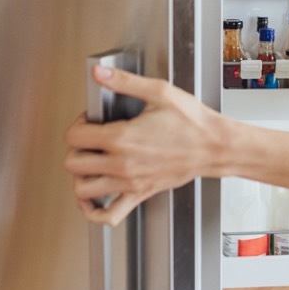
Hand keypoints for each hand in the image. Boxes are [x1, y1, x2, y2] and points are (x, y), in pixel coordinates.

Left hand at [65, 66, 224, 225]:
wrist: (215, 147)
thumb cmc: (193, 122)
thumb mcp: (159, 92)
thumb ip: (125, 82)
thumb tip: (101, 73)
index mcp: (122, 138)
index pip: (75, 136)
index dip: (78, 124)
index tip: (89, 120)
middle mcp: (122, 164)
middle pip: (73, 164)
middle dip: (76, 148)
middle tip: (88, 139)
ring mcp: (129, 183)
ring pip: (83, 190)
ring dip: (80, 177)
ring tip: (90, 164)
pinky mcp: (140, 194)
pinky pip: (108, 215)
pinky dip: (93, 212)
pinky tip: (92, 199)